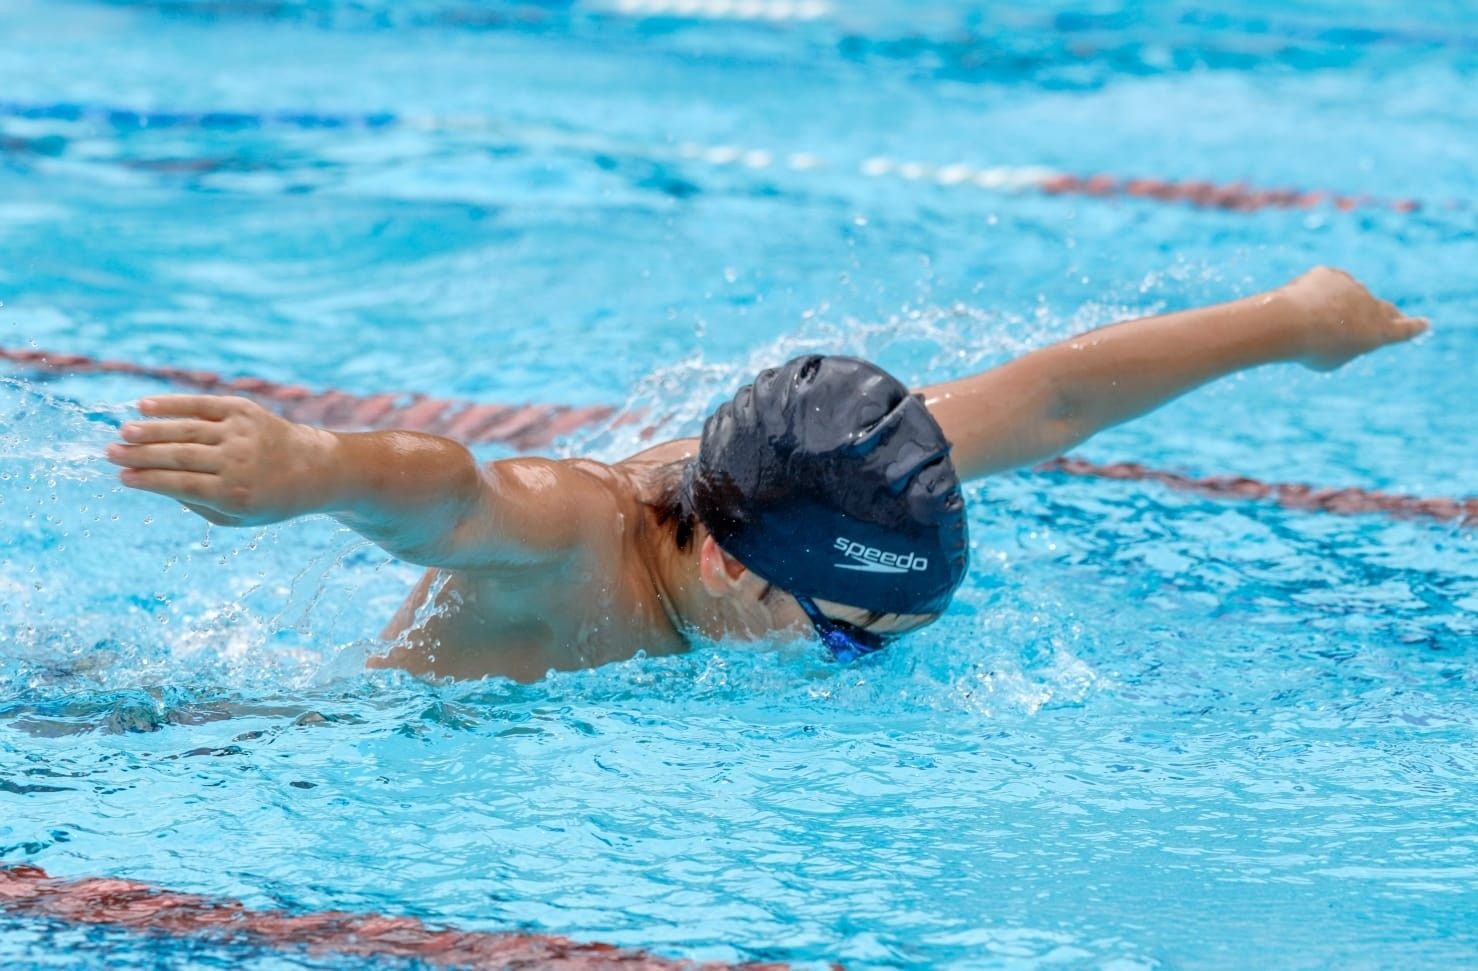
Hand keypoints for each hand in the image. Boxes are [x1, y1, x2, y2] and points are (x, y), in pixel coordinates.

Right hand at [107, 396, 336, 525]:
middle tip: (109, 453)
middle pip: (178, 455)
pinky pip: (202, 404)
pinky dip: (173, 404)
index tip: (121, 476)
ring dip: (150, 429)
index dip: (147, 480)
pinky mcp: (244, 410)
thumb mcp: (235, 517)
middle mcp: (237, 461)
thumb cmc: (269, 499)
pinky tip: (145, 405)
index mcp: (234, 494)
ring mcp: (241, 433)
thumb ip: (195, 503)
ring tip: (123, 432)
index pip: (179, 484)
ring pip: (186, 429)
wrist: (316, 470)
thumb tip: (153, 481)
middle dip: (139, 454)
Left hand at [1282, 266, 1428, 370]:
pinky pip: (1324, 287)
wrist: (1290, 322)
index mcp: (1379, 332)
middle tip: (1391, 316)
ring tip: (1313, 323)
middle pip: (1383, 309)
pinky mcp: (1332, 275)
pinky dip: (1315, 296)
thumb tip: (1339, 322)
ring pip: (1348, 298)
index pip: (1403, 329)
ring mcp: (1353, 287)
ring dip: (1337, 308)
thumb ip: (1343, 342)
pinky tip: (1302, 304)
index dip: (1413, 327)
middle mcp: (1372, 306)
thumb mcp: (1332, 358)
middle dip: (1385, 313)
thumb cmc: (1311, 349)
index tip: (1425, 323)